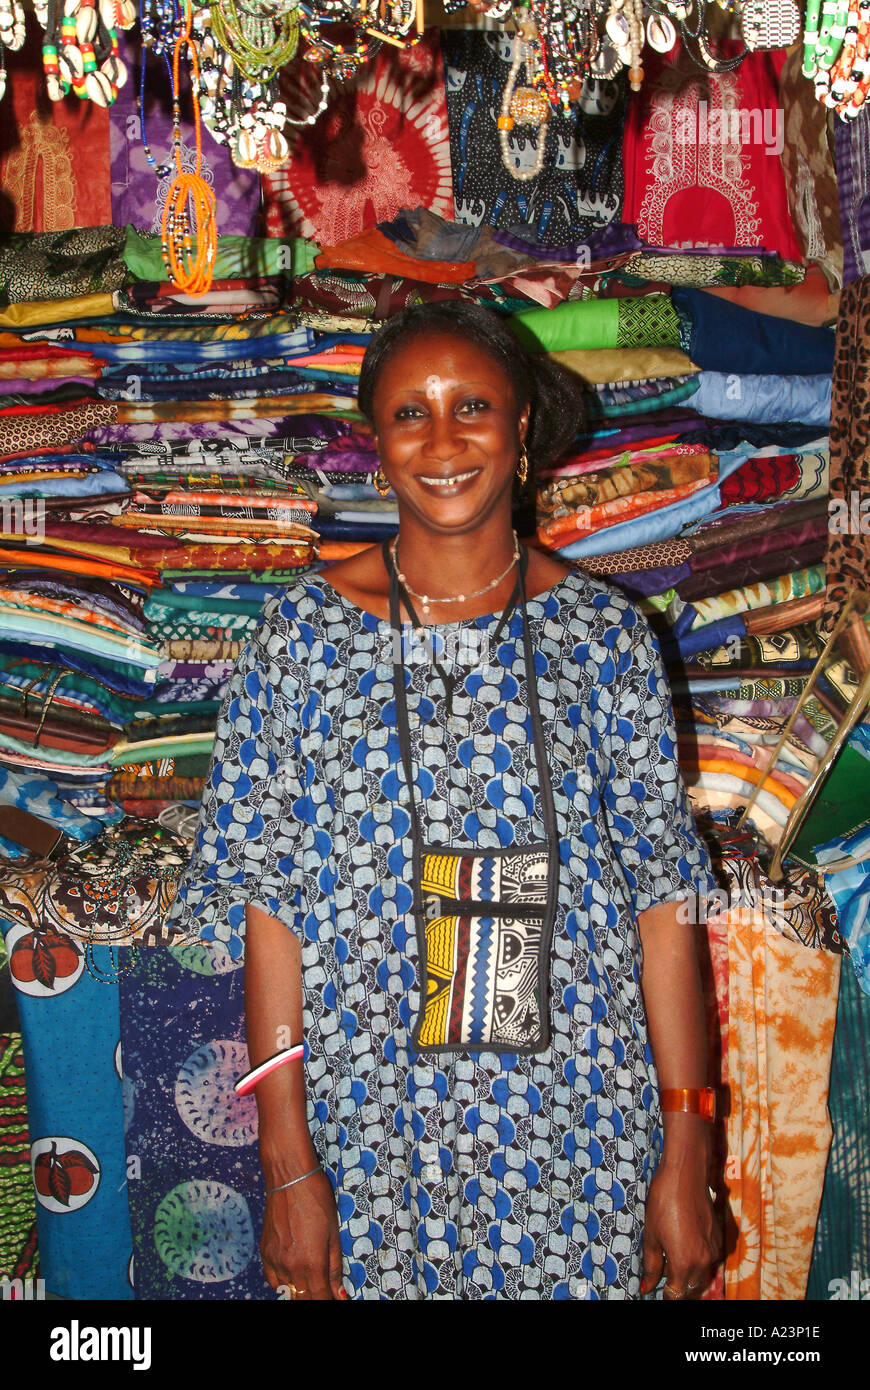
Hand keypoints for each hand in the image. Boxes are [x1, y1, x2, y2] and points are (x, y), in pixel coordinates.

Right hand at [260, 1170, 346, 1300]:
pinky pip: (273, 1280)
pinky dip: (283, 1283)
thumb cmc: (317, 1201)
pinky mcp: (265, 1253)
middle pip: (303, 1298)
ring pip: (287, 1292)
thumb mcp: (334, 1233)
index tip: (334, 1298)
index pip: (320, 1298)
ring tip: (309, 1279)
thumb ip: (334, 1267)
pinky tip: (292, 1275)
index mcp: (313, 1264)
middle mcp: (292, 1268)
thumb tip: (339, 1293)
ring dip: (300, 1291)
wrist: (290, 1178)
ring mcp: (276, 1261)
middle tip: (324, 1289)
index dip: (329, 1300)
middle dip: (315, 1297)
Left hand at [640, 1135, 720, 1299]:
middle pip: (690, 1286)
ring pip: (702, 1274)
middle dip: (677, 1284)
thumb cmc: (664, 1202)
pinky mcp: (719, 1238)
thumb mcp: (652, 1235)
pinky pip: (710, 1258)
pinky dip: (699, 1259)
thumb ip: (651, 1265)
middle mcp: (703, 1262)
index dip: (665, 1294)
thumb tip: (646, 1286)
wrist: (686, 1175)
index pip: (675, 1293)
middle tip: (663, 1271)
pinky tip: (687, 1243)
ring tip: (673, 1256)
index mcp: (684, 1264)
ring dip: (689, 1273)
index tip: (657, 1290)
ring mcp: (714, 1250)